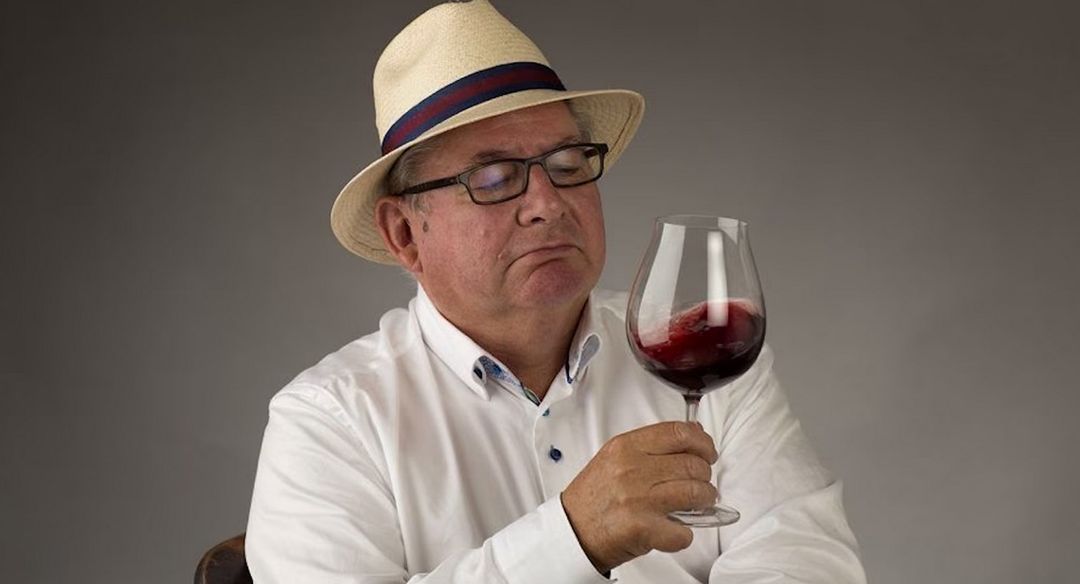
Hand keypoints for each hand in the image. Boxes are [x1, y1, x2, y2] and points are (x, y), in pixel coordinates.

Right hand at [561, 421, 718, 573]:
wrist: (572, 530)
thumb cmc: (595, 496)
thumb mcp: (615, 457)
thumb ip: (652, 445)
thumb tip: (694, 432)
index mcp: (626, 447)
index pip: (678, 433)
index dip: (702, 442)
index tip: (707, 452)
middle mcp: (632, 469)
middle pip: (692, 464)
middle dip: (705, 475)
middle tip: (700, 483)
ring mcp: (638, 499)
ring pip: (696, 493)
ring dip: (703, 501)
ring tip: (697, 504)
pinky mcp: (642, 528)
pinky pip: (683, 531)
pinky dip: (684, 534)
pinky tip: (674, 529)